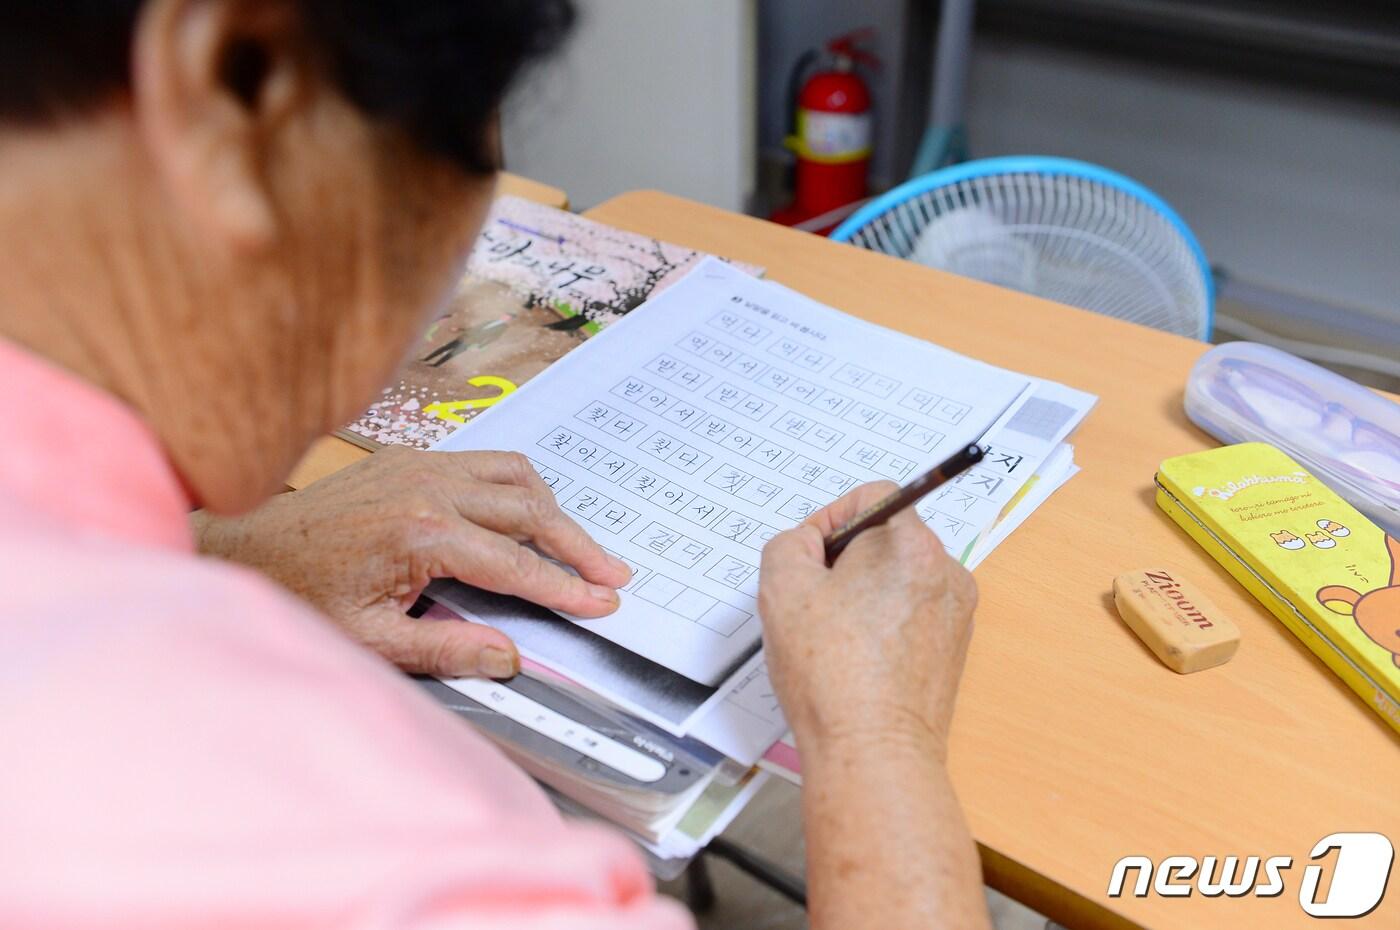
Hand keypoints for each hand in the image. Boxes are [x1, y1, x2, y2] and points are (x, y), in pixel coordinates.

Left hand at [194, 447, 629, 677]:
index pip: (516, 564)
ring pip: (515, 474)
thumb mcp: (371, 640)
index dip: (565, 587)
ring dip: (554, 510)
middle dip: (579, 545)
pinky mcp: (411, 457)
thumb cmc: (299, 594)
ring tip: (581, 546)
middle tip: (614, 574)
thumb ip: (445, 650)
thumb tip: (507, 658)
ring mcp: (420, 463)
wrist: (246, 550)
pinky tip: (529, 513)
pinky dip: (520, 486)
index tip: (603, 602)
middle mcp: (427, 487)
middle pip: (530, 509)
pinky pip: (486, 460)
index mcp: (421, 533)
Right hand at [758, 482, 976, 756]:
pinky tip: (855, 659)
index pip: (871, 497)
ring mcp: (956, 613)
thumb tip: (808, 545)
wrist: (874, 753)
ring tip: (832, 638)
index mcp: (912, 545)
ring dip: (863, 594)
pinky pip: (912, 615)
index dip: (829, 519)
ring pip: (898, 579)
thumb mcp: (781, 588)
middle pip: (886, 539)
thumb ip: (789, 543)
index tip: (808, 557)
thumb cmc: (832, 675)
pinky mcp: (953, 650)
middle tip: (812, 602)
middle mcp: (946, 573)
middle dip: (844, 561)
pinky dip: (883, 625)